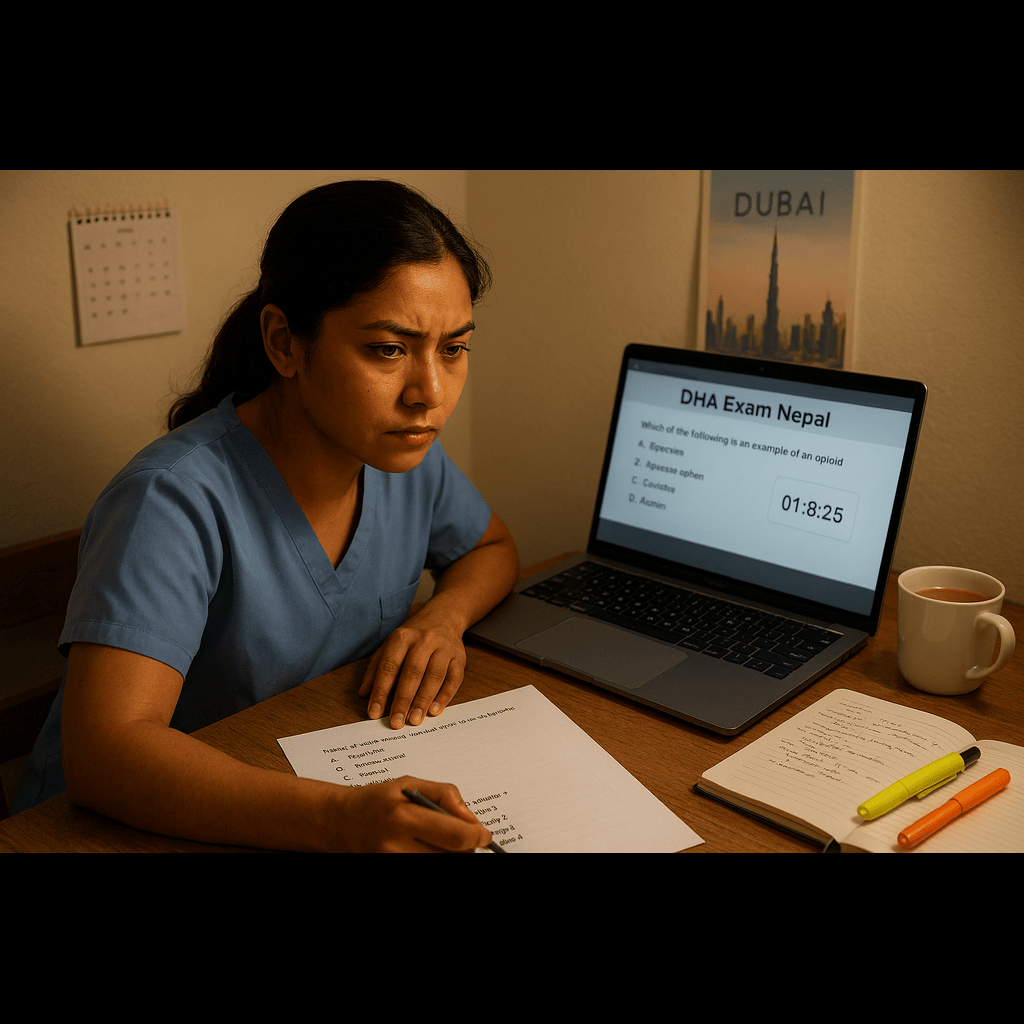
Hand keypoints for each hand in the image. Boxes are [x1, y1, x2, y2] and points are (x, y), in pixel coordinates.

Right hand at [329, 776, 491, 852]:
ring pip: (441, 863)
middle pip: (452, 855)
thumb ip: (444, 795)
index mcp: (403, 816)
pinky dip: (436, 857)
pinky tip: (432, 847)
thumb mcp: (409, 784)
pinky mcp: (392, 868)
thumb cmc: (377, 800)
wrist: (340, 822)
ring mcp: (393, 861)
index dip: (477, 836)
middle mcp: (396, 845)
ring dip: (452, 853)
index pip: (454, 835)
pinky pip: (427, 866)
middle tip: (466, 836)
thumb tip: (471, 818)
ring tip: (443, 839)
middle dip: (466, 846)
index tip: (484, 834)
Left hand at [358, 605, 465, 728]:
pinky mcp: (459, 657)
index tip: (374, 713)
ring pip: (434, 676)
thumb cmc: (412, 637)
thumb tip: (364, 694)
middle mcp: (424, 640)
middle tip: (396, 723)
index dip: (380, 691)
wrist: (444, 616)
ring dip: (423, 700)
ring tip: (414, 720)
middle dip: (403, 700)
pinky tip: (435, 710)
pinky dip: (445, 696)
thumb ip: (376, 668)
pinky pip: (454, 678)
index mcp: (402, 637)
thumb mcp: (390, 645)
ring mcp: (444, 648)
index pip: (389, 667)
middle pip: (413, 672)